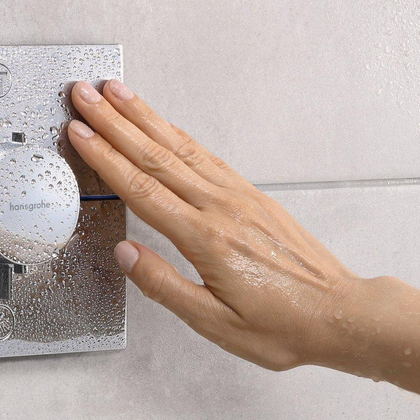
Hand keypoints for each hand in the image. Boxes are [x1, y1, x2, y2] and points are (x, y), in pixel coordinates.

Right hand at [67, 81, 359, 370]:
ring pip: (181, 148)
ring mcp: (239, 197)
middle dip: (115, 122)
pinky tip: (164, 125)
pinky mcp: (253, 197)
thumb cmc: (283, 327)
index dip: (105, 157)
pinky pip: (207, 157)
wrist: (341, 315)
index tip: (79, 132)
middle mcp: (222, 208)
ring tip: (116, 93)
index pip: (142, 189)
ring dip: (144, 117)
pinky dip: (179, 135)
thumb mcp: (215, 323)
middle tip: (84, 94)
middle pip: (156, 156)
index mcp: (207, 239)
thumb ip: (164, 285)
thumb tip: (125, 253)